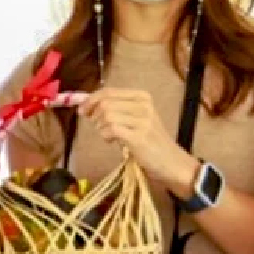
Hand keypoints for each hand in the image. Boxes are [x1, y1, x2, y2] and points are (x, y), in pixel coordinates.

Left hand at [78, 89, 197, 195]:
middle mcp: (143, 105)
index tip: (83, 110)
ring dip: (100, 128)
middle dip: (94, 115)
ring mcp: (143, 120)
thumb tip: (88, 106)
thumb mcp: (137, 119)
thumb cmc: (151, 141)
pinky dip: (105, 135)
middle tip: (97, 127)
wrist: (171, 161)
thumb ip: (117, 109)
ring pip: (106, 116)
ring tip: (108, 136)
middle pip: (105, 103)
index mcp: (142, 97)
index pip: (108, 91)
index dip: (91, 100)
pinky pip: (111, 129)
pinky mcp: (139, 136)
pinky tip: (111, 141)